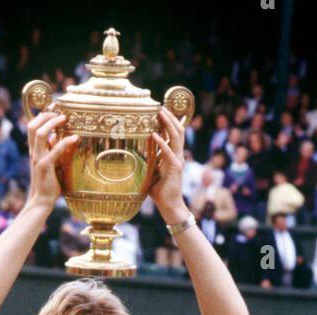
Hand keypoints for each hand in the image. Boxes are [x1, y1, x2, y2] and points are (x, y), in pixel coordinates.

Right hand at [25, 109, 76, 208]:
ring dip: (53, 123)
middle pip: (33, 126)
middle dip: (46, 115)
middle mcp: (34, 152)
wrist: (41, 200)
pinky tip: (74, 138)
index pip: (32, 126)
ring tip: (65, 119)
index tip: (54, 110)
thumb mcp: (49, 163)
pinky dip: (65, 142)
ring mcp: (38, 159)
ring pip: (40, 133)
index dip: (42, 116)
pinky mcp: (45, 167)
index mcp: (33, 150)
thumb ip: (50, 150)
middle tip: (60, 113)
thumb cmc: (47, 183)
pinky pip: (55, 150)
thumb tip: (55, 137)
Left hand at [150, 106, 186, 220]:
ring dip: (167, 124)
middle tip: (160, 106)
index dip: (169, 121)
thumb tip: (137, 153)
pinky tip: (153, 134)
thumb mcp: (152, 172)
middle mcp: (178, 155)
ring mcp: (178, 161)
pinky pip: (168, 152)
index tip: (160, 110)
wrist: (169, 206)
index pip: (174, 134)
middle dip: (170, 117)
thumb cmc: (159, 191)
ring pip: (176, 137)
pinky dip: (161, 142)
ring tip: (160, 113)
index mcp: (173, 155)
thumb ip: (149, 161)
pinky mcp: (175, 168)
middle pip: (178, 130)